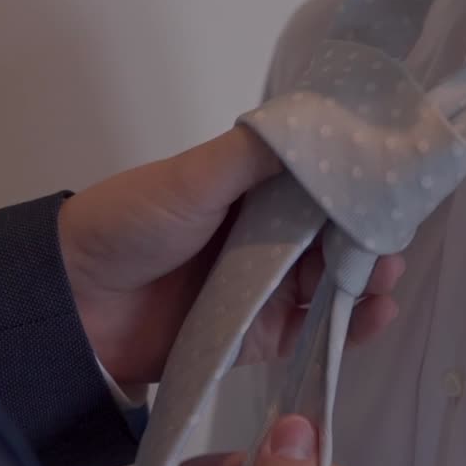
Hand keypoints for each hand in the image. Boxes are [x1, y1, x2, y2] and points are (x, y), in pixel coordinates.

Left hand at [57, 126, 405, 395]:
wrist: (77, 302)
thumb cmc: (132, 225)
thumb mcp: (194, 176)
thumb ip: (256, 156)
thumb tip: (324, 127)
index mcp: (253, 196)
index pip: (319, 192)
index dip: (353, 192)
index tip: (387, 191)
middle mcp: (266, 241)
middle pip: (333, 241)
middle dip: (366, 241)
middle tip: (388, 243)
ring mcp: (267, 291)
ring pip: (332, 286)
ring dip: (365, 281)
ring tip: (384, 277)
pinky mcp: (263, 338)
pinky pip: (314, 332)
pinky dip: (348, 327)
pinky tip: (377, 313)